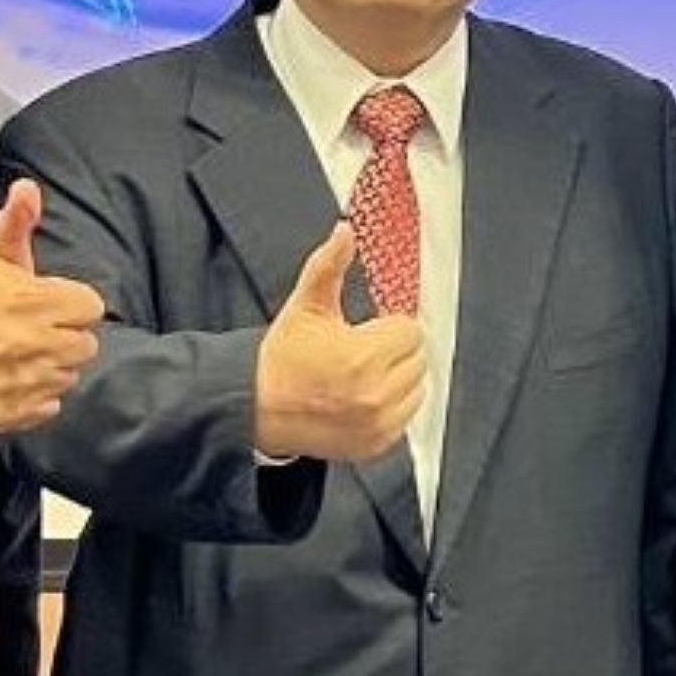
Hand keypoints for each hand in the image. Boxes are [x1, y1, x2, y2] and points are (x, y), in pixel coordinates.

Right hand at [0, 180, 104, 434]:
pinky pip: (49, 408)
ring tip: (22, 354)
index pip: (91, 307)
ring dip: (52, 367)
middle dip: (65, 336)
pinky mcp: (11, 412)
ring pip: (69, 377)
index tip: (51, 306)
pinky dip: (35, 398)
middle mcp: (31, 343)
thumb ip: (17, 223)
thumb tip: (28, 189)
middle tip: (35, 331)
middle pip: (86, 345)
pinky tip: (13, 378)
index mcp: (32, 302)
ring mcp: (22, 381)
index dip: (72, 305)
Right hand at [253, 222, 428, 463]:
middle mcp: (376, 394)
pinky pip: (405, 418)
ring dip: (399, 378)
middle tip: (364, 350)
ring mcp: (378, 424)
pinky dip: (393, 407)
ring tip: (363, 374)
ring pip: (417, 389)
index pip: (410, 331)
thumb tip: (345, 231)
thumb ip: (329, 265)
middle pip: (418, 359)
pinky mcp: (375, 445)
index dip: (390, 326)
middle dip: (395, 350)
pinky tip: (364, 396)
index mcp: (363, 357)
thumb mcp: (305, 305)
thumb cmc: (282, 357)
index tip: (369, 330)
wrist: (257, 406)